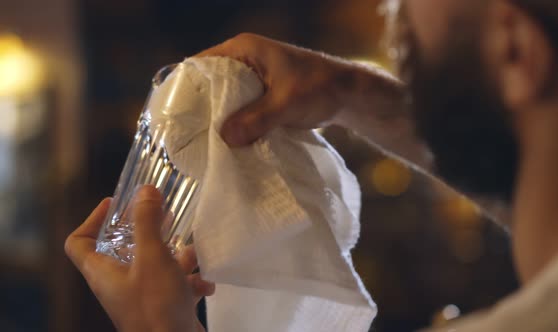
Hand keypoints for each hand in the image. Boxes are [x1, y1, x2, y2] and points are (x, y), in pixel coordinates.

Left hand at [65, 186, 214, 331]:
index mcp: (102, 273)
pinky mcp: (163, 306)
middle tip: (162, 213)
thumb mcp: (152, 257)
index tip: (114, 204)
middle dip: (145, 229)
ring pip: (153, 265)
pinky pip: (174, 285)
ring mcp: (140, 296)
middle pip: (122, 249)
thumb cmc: (156, 306)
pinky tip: (205, 282)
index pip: (78, 242)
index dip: (91, 219)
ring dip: (174, 255)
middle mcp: (117, 284)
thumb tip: (144, 191)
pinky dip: (189, 280)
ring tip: (192, 250)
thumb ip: (147, 222)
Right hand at [198, 33, 399, 146]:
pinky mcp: (261, 95)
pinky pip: (239, 109)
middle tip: (185, 134)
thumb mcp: (286, 103)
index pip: (201, 64)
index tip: (173, 113)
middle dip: (200, 108)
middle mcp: (244, 60)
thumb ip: (256, 119)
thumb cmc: (320, 88)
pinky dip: (233, 123)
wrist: (349, 95)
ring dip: (217, 118)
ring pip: (224, 99)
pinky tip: (225, 143)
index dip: (186, 86)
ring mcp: (252, 78)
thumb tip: (225, 137)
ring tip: (201, 142)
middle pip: (209, 84)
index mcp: (244, 49)